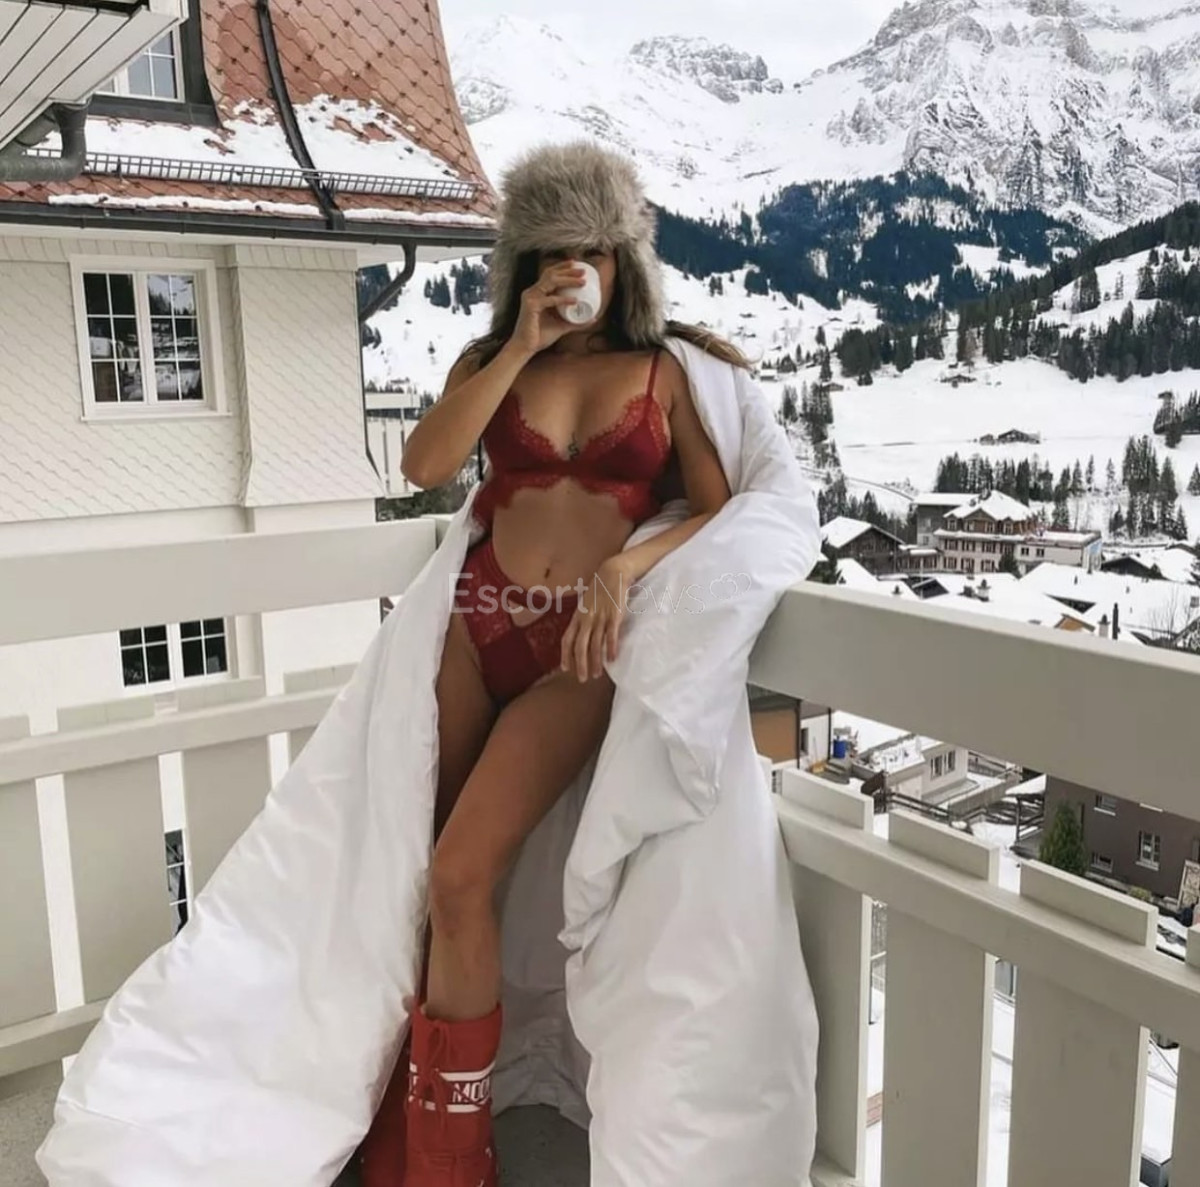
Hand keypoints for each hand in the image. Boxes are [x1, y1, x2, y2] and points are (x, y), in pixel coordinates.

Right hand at [511, 262, 584, 355]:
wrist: (525, 348)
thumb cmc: (540, 336)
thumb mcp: (562, 326)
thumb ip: (577, 322)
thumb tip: (594, 319)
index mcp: (538, 294)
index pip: (550, 274)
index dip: (562, 267)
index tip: (576, 263)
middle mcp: (533, 292)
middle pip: (551, 274)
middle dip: (568, 270)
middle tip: (583, 271)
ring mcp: (530, 298)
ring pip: (551, 281)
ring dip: (568, 280)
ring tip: (582, 282)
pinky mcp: (530, 306)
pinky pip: (549, 299)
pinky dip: (563, 299)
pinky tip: (574, 301)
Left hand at [560, 555, 632, 681]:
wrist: (612, 572)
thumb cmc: (599, 589)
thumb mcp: (585, 604)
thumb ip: (582, 619)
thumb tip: (580, 634)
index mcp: (578, 616)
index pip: (567, 639)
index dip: (565, 655)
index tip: (565, 669)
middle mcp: (586, 619)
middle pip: (580, 646)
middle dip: (580, 664)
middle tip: (582, 679)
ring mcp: (600, 617)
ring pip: (595, 644)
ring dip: (595, 661)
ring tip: (597, 674)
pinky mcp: (614, 615)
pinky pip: (611, 635)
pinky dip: (611, 648)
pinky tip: (612, 659)